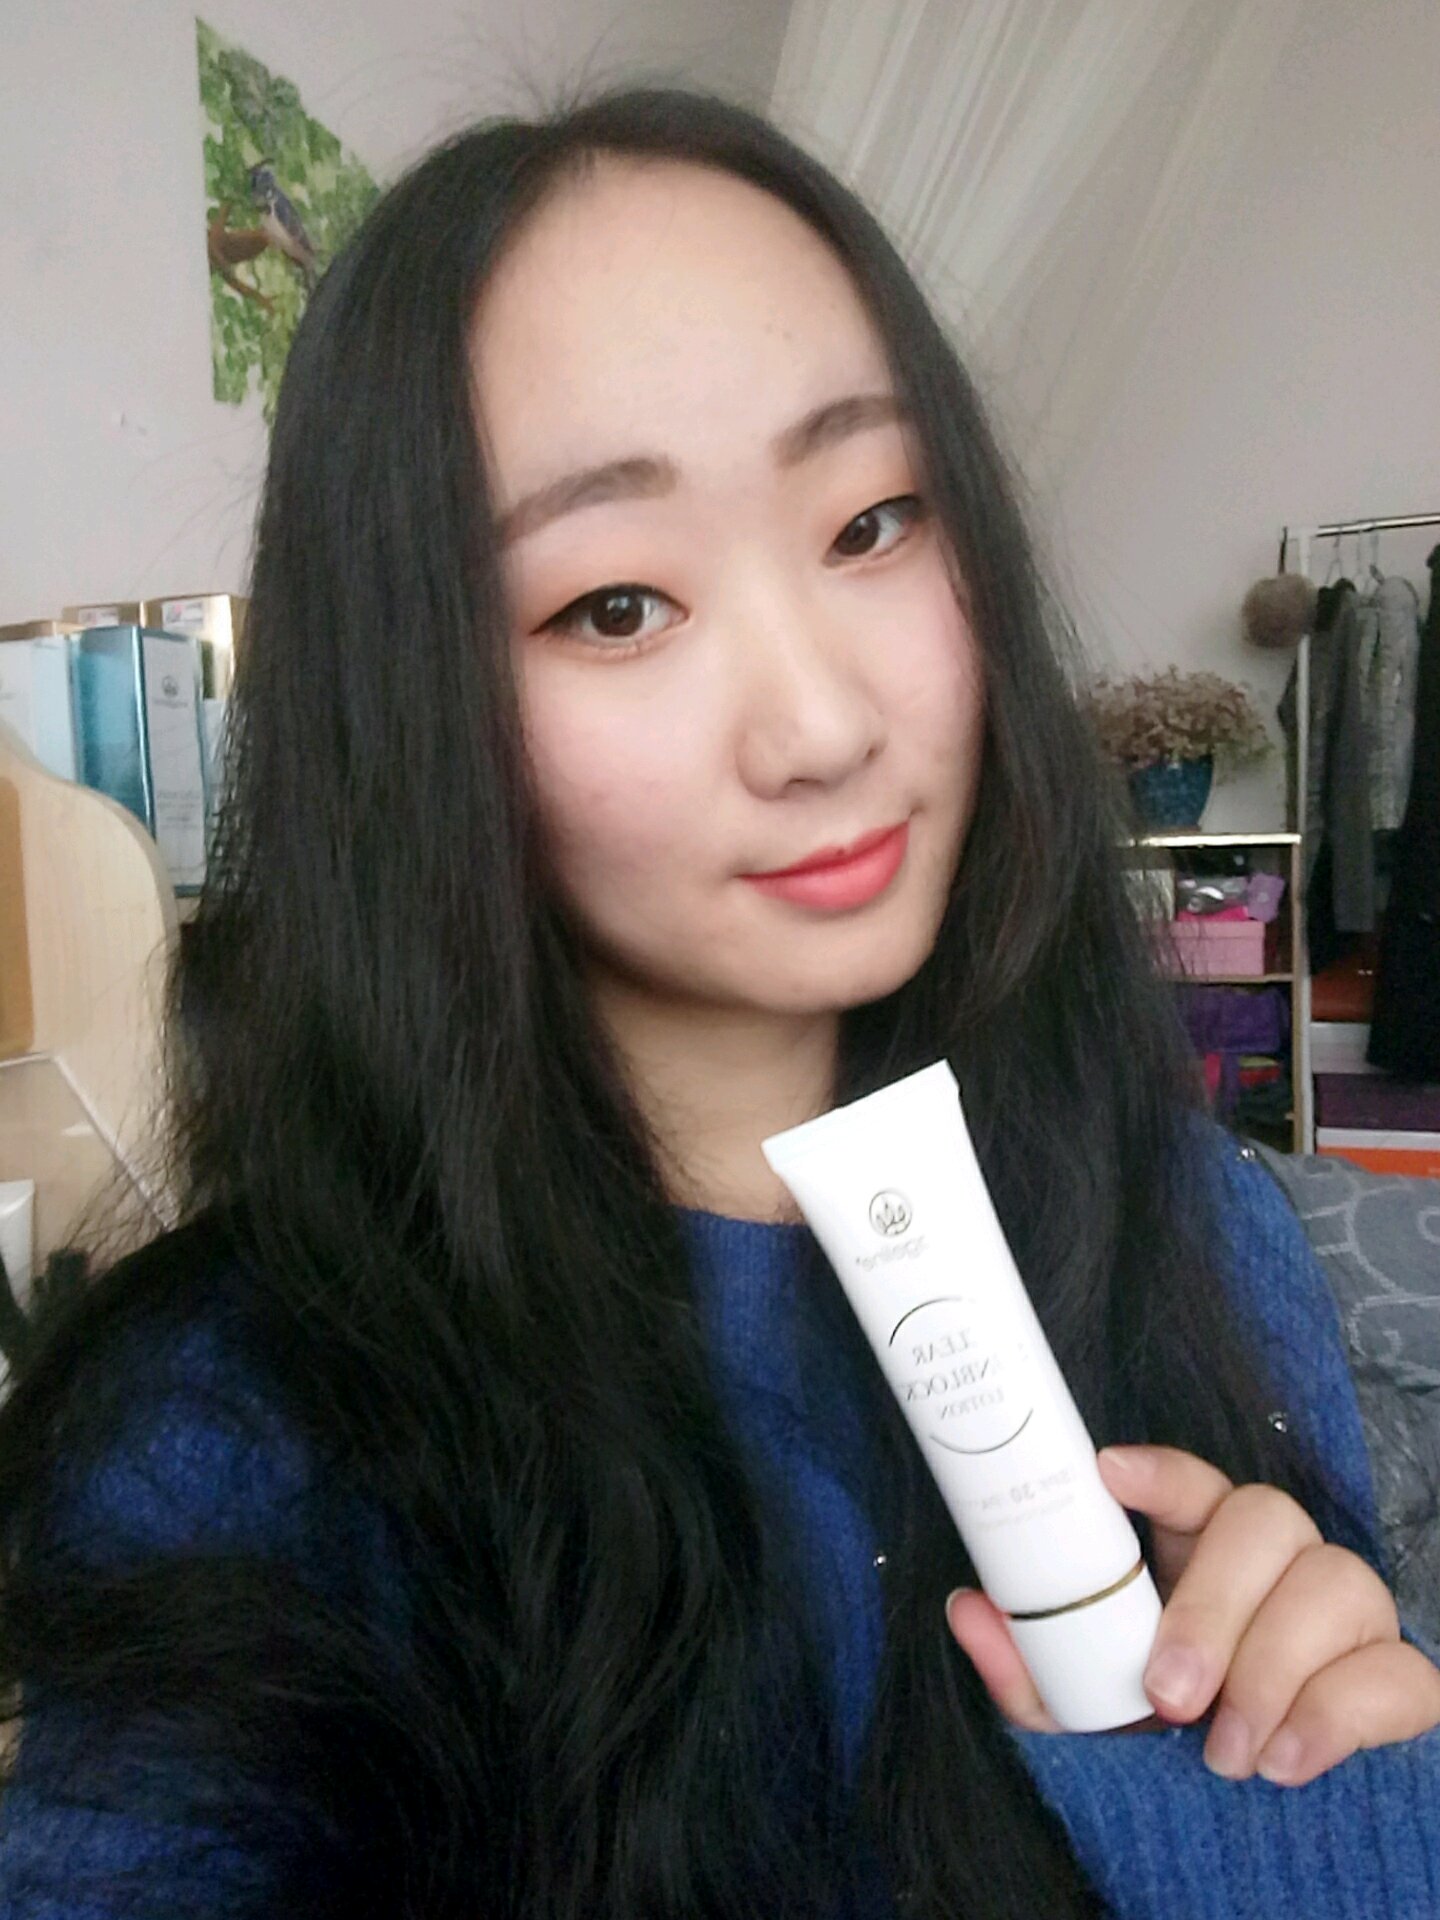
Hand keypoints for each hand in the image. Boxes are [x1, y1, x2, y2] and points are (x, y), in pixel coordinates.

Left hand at [944, 1442, 1439, 1784]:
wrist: (1260, 1838)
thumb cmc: (1170, 1748)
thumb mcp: (1088, 1716)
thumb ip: (1032, 1669)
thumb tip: (968, 1607)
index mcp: (1203, 1553)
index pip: (1194, 1483)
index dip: (1160, 1470)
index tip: (1106, 1472)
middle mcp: (1281, 1567)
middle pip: (1266, 1519)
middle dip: (1214, 1603)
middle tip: (1168, 1692)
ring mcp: (1347, 1618)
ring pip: (1338, 1580)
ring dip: (1271, 1668)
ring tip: (1225, 1752)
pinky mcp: (1399, 1681)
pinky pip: (1399, 1670)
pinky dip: (1336, 1714)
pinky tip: (1285, 1761)